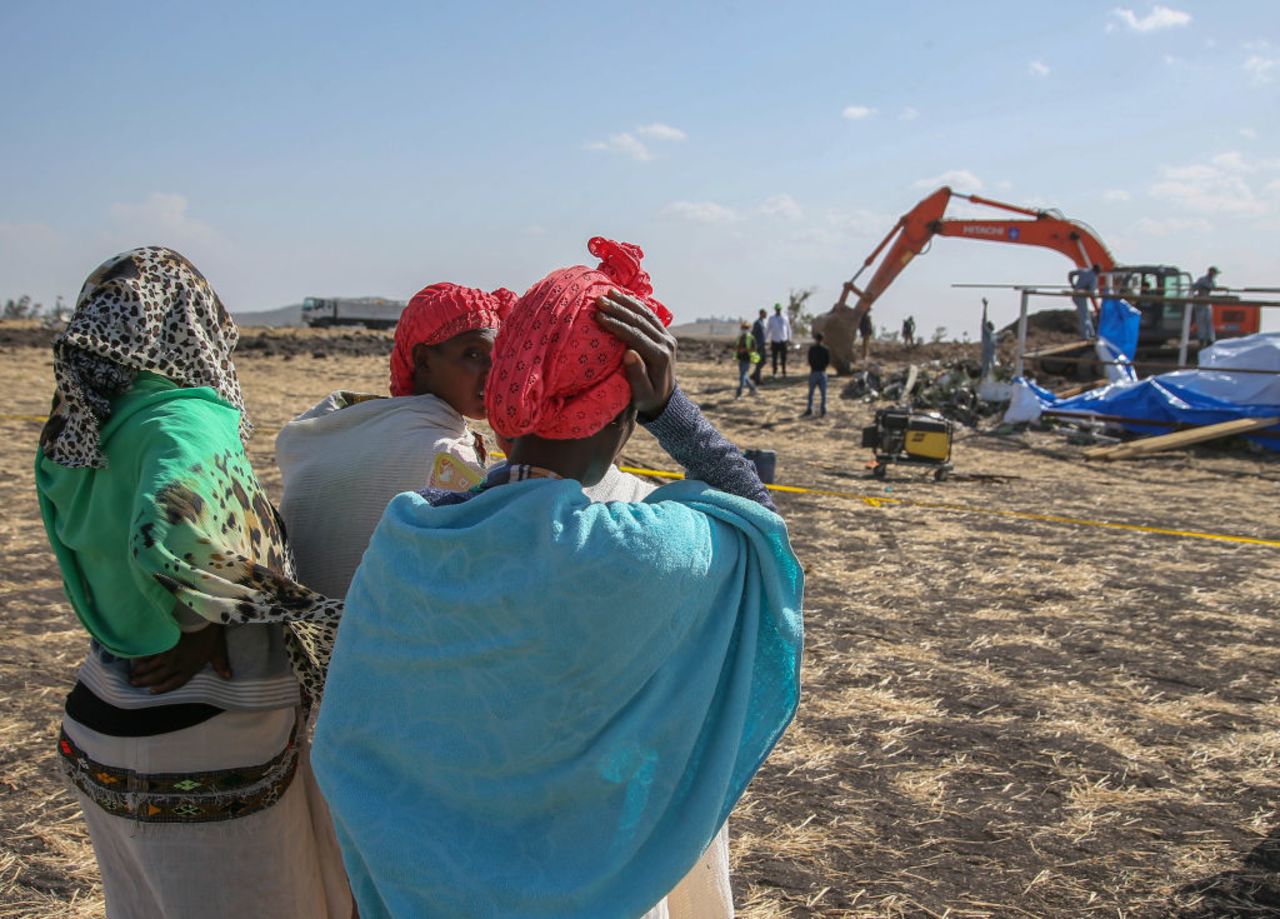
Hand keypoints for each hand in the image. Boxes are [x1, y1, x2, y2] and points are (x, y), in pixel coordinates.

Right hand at [130, 624, 231, 693]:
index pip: (174, 683)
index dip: (162, 689)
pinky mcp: (161, 643)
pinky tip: (134, 659)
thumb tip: (228, 677)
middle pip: (157, 676)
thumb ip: (221, 665)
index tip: (151, 691)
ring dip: (140, 671)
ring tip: (132, 674)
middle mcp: (176, 664)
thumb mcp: (218, 651)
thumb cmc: (210, 635)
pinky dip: (141, 657)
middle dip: (145, 681)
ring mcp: (166, 654)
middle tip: (133, 683)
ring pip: (150, 666)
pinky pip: (148, 653)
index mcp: (189, 668)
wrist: (200, 618)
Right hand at [595, 289, 676, 419]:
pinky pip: (650, 315)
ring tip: (608, 293)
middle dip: (619, 309)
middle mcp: (666, 343)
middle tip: (599, 300)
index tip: (599, 316)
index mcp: (660, 357)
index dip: (617, 325)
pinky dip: (636, 305)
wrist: (665, 399)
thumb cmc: (648, 399)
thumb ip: (637, 375)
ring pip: (646, 314)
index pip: (636, 336)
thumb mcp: (642, 394)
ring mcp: (667, 337)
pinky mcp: (664, 334)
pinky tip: (623, 296)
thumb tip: (629, 353)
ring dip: (626, 302)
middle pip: (640, 321)